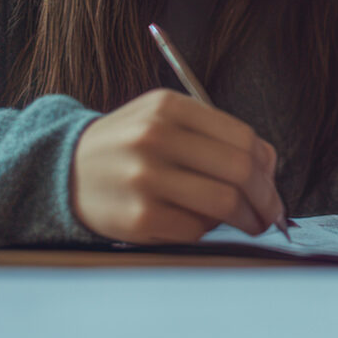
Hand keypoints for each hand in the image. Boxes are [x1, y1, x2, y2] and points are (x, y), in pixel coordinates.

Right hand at [72, 88, 285, 243]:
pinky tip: (202, 226)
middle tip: (272, 213)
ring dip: (247, 219)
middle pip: (239, 170)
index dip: (266, 166)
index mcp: (169, 106)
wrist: (64, 171)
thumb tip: (269, 163)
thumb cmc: (129, 146)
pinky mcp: (137, 217)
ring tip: (252, 224)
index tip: (272, 184)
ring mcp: (145, 177)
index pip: (241, 137)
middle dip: (266, 197)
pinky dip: (208, 231)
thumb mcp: (164, 120)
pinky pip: (195, 230)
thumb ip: (215, 133)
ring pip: (223, 203)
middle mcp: (156, 137)